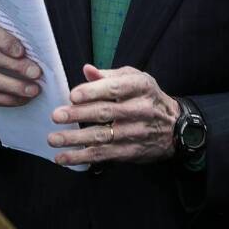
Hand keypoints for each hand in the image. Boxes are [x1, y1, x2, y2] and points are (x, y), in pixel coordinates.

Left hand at [48, 64, 179, 165]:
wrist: (175, 127)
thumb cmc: (147, 98)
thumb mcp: (135, 79)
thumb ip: (109, 76)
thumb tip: (87, 70)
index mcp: (141, 87)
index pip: (115, 88)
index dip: (93, 91)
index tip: (73, 95)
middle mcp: (140, 110)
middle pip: (106, 112)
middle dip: (79, 114)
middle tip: (57, 115)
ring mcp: (135, 133)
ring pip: (102, 136)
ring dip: (75, 139)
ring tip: (53, 138)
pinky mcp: (130, 152)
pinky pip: (103, 155)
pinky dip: (81, 157)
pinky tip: (63, 157)